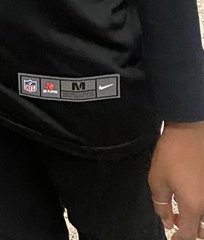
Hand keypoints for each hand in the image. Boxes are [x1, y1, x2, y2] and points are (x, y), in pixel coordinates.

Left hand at [149, 121, 203, 237]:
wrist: (189, 129)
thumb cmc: (172, 152)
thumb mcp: (157, 179)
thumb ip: (161, 205)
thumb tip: (167, 221)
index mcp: (193, 205)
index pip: (188, 234)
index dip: (178, 238)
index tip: (172, 237)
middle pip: (203, 231)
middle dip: (191, 231)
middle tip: (178, 221)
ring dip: (199, 221)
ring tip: (186, 211)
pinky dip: (202, 207)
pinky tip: (193, 197)